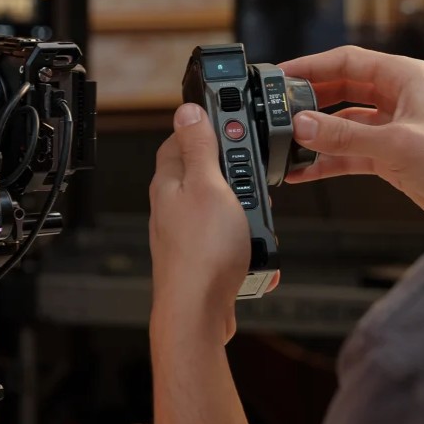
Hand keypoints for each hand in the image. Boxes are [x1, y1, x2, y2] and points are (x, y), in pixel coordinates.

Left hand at [149, 103, 249, 341]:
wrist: (197, 312)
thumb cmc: (200, 253)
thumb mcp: (208, 185)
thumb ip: (199, 148)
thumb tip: (187, 112)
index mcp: (168, 182)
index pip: (180, 140)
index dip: (205, 128)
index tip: (230, 126)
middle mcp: (171, 205)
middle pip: (204, 173)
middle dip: (234, 173)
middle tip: (252, 180)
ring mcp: (184, 232)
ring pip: (219, 207)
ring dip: (243, 210)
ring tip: (254, 220)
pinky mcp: (199, 256)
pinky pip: (227, 238)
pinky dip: (244, 240)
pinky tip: (252, 249)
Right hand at [281, 45, 423, 212]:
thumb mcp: (397, 144)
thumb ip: (344, 136)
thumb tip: (301, 126)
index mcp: (405, 78)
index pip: (347, 61)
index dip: (310, 66)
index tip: (279, 76)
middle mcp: (399, 99)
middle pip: (341, 91)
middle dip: (308, 102)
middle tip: (278, 111)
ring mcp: (394, 128)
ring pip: (343, 125)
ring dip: (315, 138)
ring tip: (287, 147)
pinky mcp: (392, 156)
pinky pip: (349, 154)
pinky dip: (326, 163)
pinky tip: (304, 171)